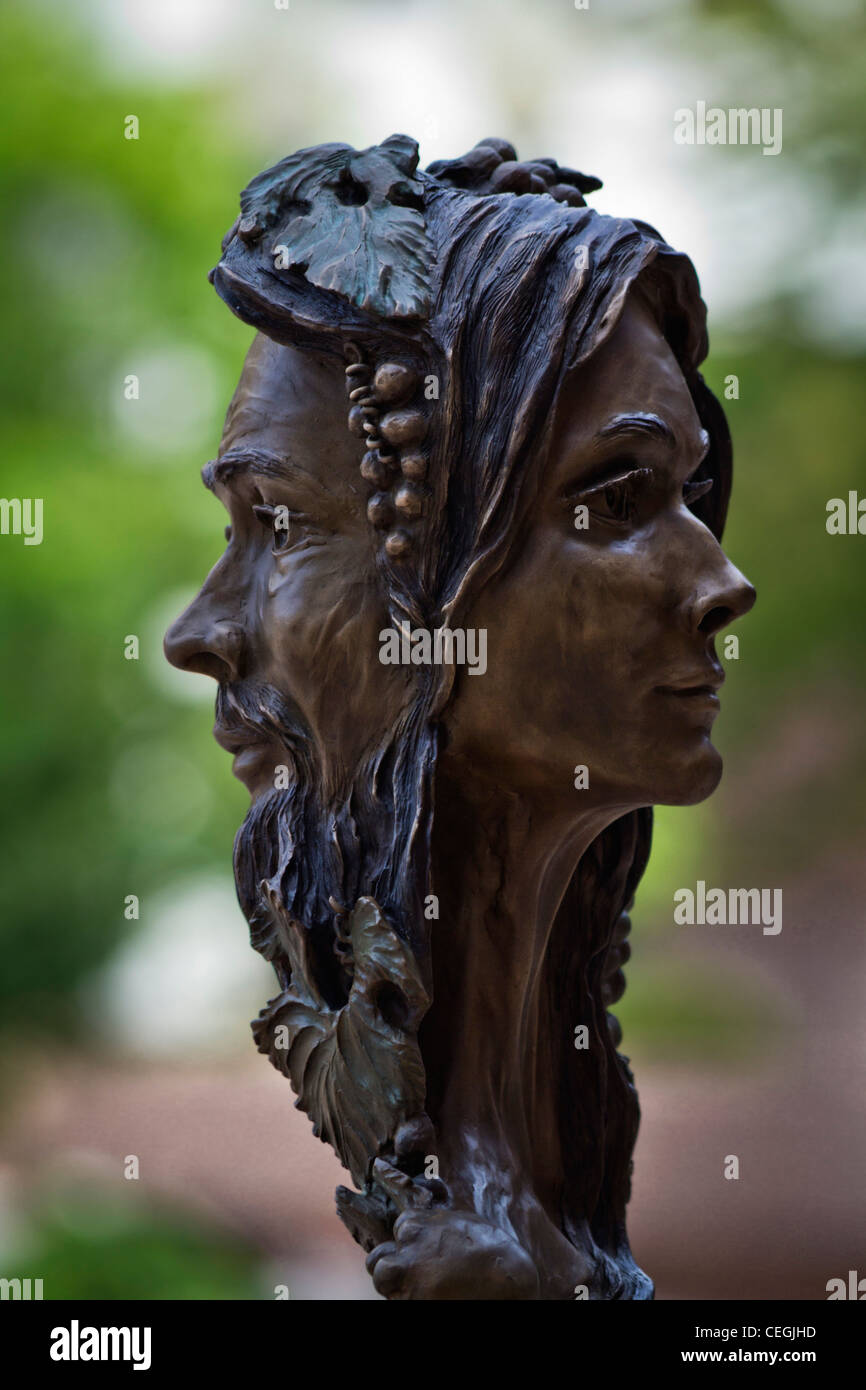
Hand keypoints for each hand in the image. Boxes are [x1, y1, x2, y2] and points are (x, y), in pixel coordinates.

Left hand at [366, 1159, 539, 1299]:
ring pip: (382, 1278)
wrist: (509, 1281)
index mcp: (419, 1222)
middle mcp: (409, 1246)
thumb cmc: (490, 1249)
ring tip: (416, 1286)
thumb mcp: (460, 1220)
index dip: (408, 1240)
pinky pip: (397, 1299)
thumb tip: (419, 1200)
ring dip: (394, 1283)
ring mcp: (409, 1275)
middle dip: (391, 1263)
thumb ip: (434, 1217)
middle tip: (411, 1272)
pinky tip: (429, 1296)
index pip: (397, 1227)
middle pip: (379, 1258)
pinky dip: (407, 1298)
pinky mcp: (414, 1300)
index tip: (419, 1248)